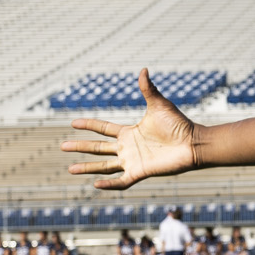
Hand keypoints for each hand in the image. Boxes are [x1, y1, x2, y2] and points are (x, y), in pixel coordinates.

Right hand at [61, 69, 200, 189]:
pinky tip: (95, 184)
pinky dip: (109, 184)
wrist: (193, 143)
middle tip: (62, 146)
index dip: (88, 125)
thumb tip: (143, 69)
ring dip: (87, 168)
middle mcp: (128, 148)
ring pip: (104, 166)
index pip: (103, 129)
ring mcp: (133, 161)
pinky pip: (121, 181)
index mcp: (129, 132)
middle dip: (80, 147)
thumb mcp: (159, 105)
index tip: (72, 123)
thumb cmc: (179, 124)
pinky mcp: (141, 172)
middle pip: (98, 148)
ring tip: (69, 169)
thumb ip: (148, 89)